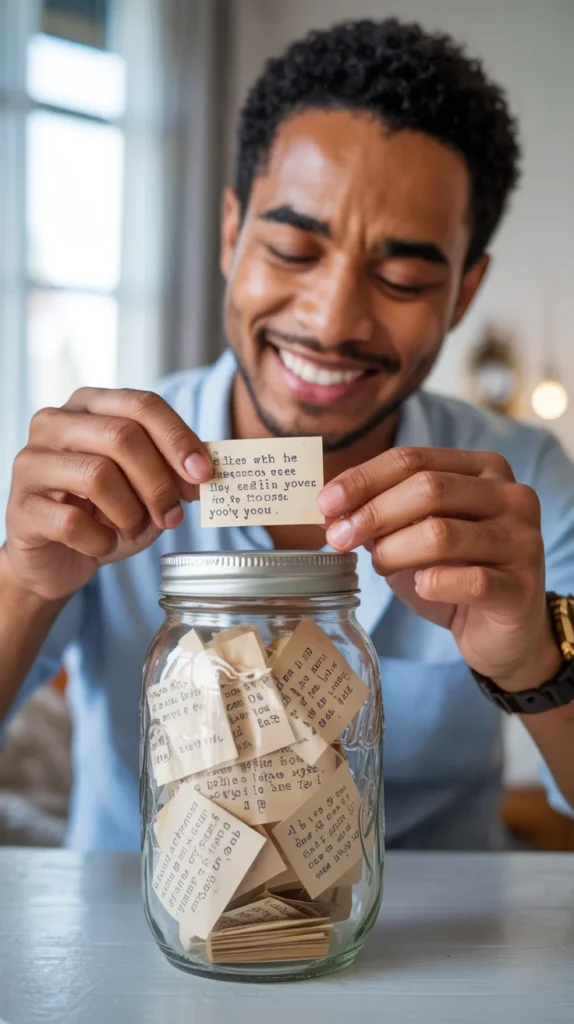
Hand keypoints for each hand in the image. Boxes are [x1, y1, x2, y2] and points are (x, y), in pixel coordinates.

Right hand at [4, 388, 212, 600]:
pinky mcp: (20, 506)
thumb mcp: (148, 486)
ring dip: (130, 513)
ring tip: (133, 529)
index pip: (142, 405)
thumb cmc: (106, 514)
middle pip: (122, 436)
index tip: (203, 474)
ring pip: (98, 475)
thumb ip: (176, 470)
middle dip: (158, 482)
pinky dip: (101, 541)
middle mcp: (54, 423)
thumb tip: (207, 468)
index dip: (179, 439)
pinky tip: (102, 544)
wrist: (59, 558)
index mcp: (90, 405)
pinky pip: (73, 522)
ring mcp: (31, 462)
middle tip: (173, 515)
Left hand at [318, 447, 559, 690]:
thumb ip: (382, 515)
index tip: (325, 503)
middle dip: (372, 513)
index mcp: (484, 469)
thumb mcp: (413, 536)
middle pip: (428, 489)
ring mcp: (523, 540)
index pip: (414, 459)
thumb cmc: (453, 575)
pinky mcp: (521, 587)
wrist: (504, 632)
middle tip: (338, 538)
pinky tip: (420, 587)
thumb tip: (331, 508)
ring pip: (441, 534)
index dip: (363, 479)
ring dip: (394, 551)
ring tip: (380, 566)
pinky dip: (432, 584)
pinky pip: (468, 580)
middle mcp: (512, 496)